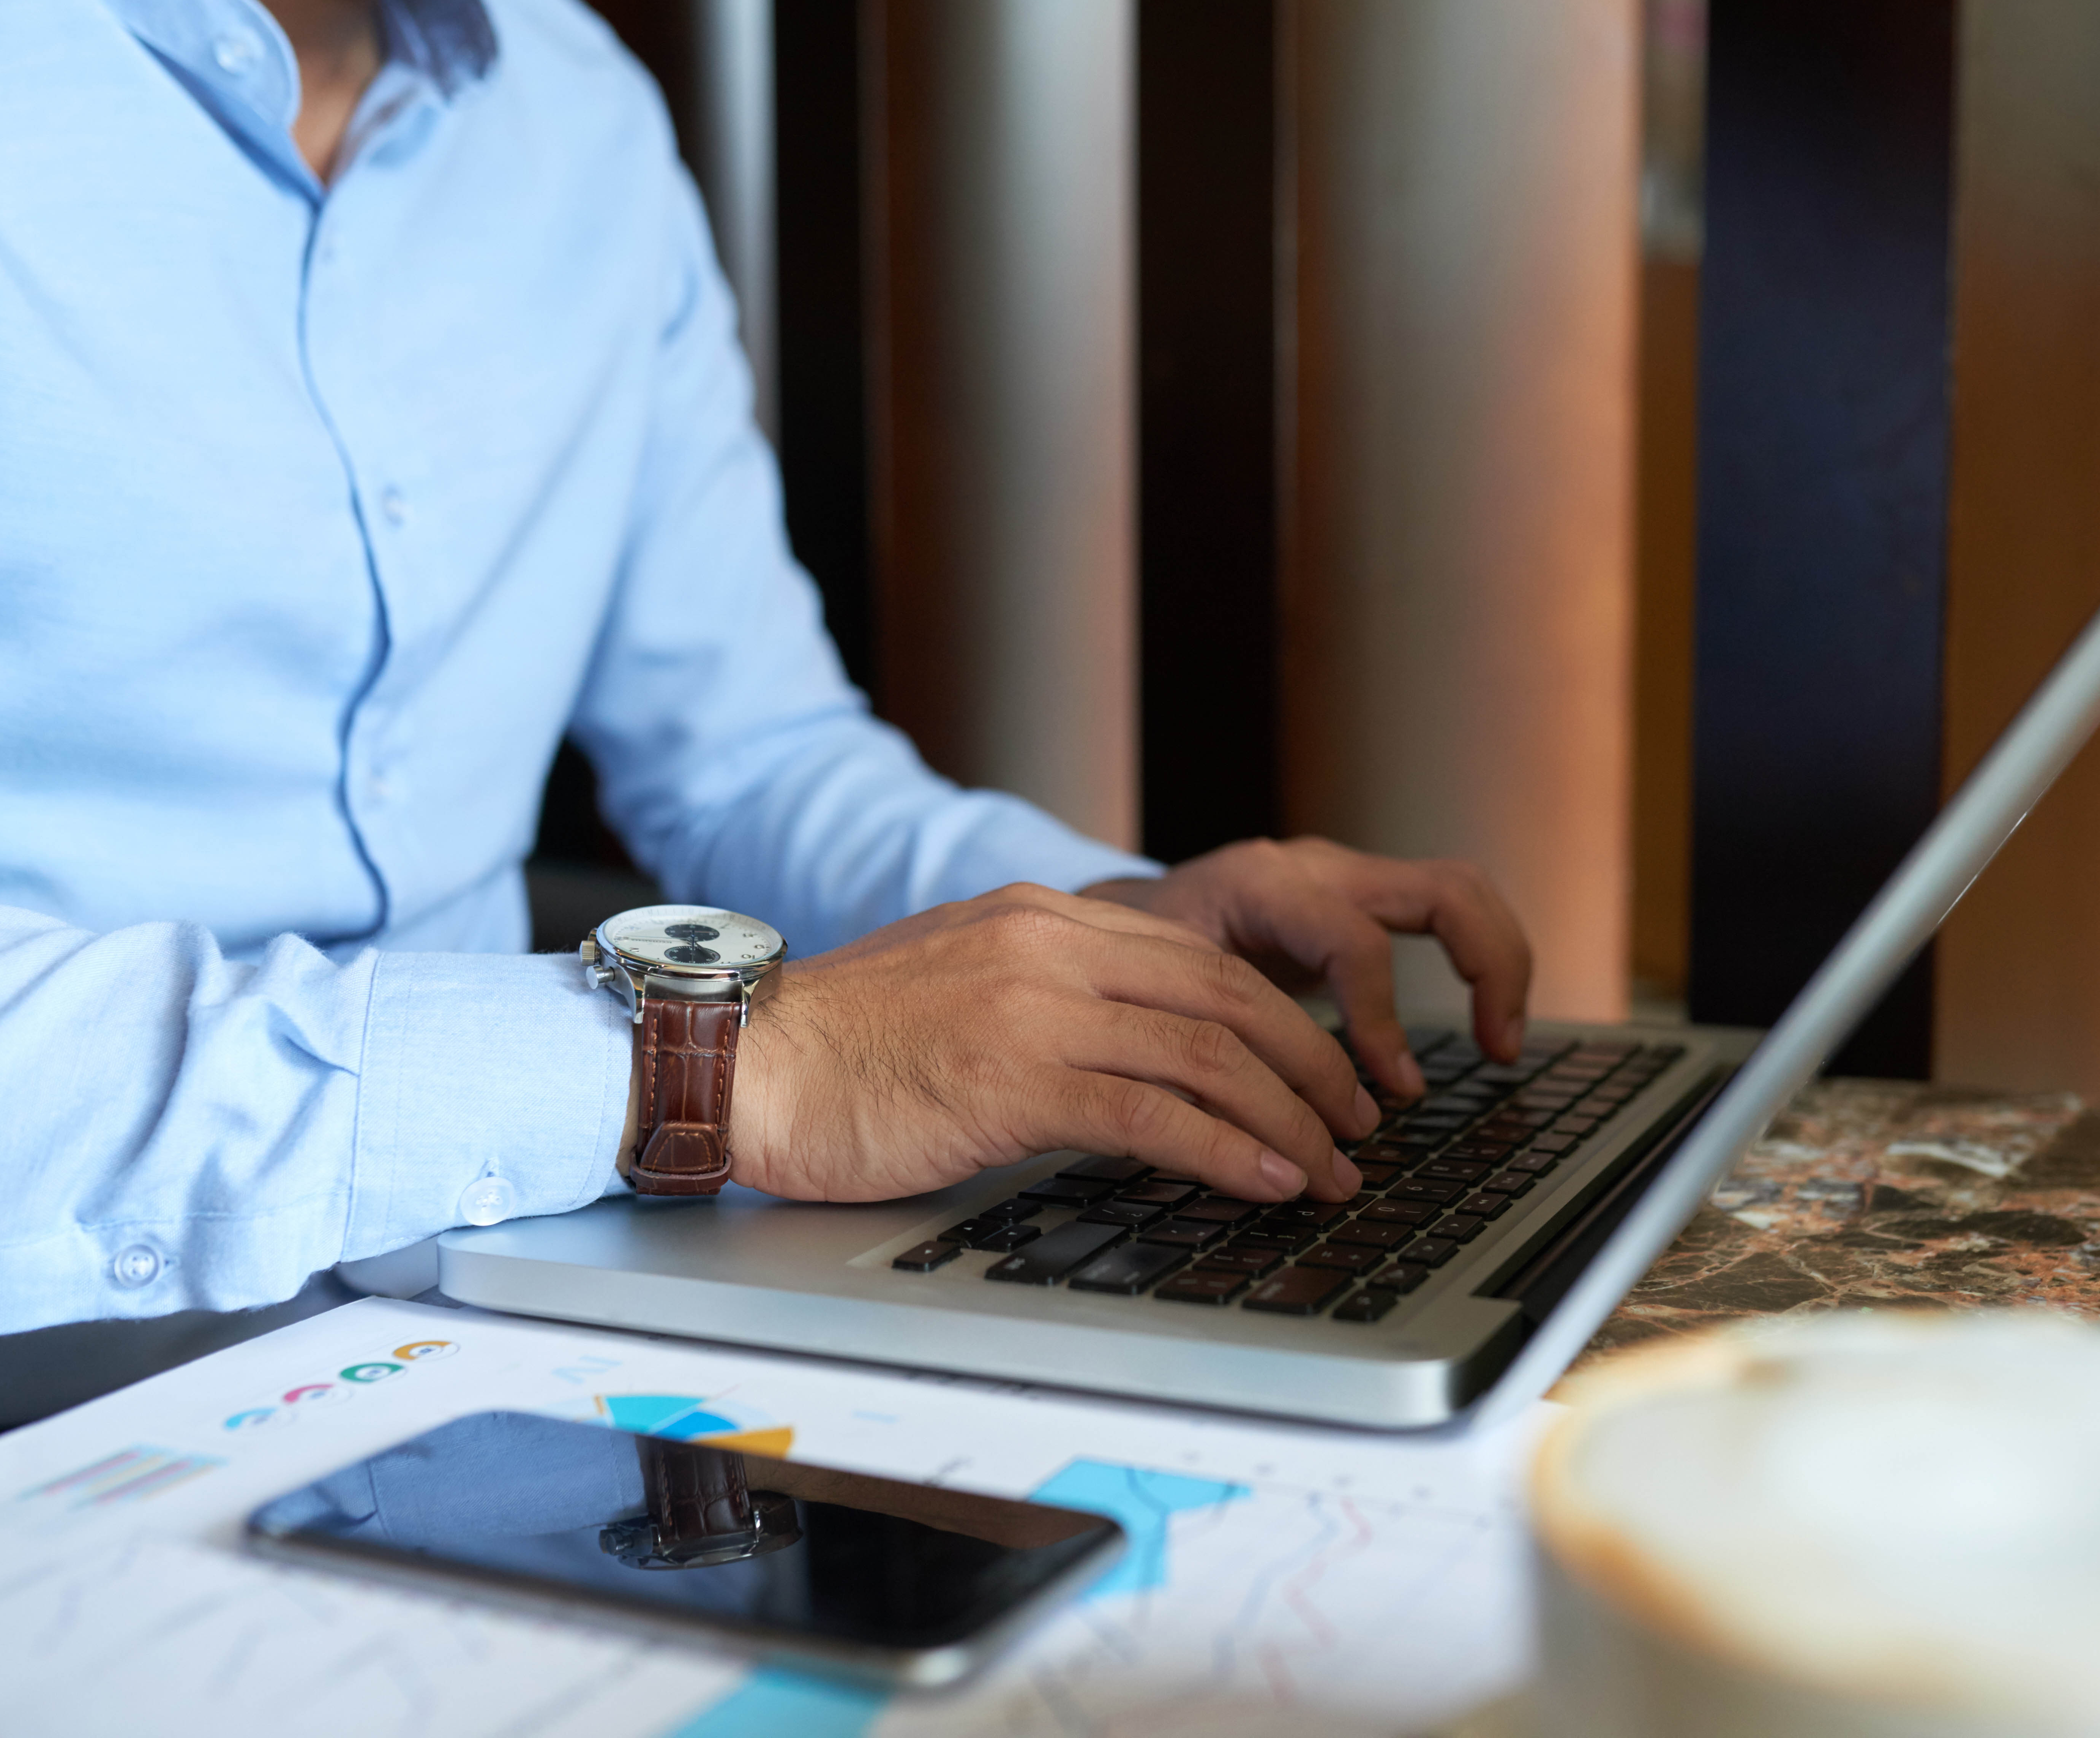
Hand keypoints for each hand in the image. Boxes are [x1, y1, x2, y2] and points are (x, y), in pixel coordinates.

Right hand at [726, 884, 1376, 1205]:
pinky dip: (1227, 1151)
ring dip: (1288, 1119)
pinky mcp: (1012, 1080)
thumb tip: (1130, 1051)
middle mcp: (1050, 947)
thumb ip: (1049, 997)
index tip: (1323, 1072)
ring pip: (1206, 1055)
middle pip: (1227, 998)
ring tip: (1334, 1170)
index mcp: (1043, 918)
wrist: (742, 1061)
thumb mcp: (965, 986)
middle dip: (1310, 1067)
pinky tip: (1270, 1181)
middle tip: (1357, 1125)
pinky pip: (1151, 1113)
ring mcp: (1034, 1009)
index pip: (1201, 959)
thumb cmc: (843, 1047)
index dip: (1281, 1019)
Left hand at [1080, 836, 1531, 1102]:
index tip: (1392, 1091)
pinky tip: (1484, 1026)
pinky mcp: (1361, 895)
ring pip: (1461, 890)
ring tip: (1503, 1043)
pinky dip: (1479, 962)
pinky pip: (1446, 911)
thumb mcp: (1160, 1010)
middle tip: (1497, 1050)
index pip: (1352, 943)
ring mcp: (1345, 874)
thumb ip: (1210, 1068)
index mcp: (1262, 887)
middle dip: (1488, 968)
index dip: (1381, 1019)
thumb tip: (1261, 1148)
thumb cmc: (1133, 969)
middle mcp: (1315, 868)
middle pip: (1445, 890)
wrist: (1113, 918)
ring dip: (1500, 963)